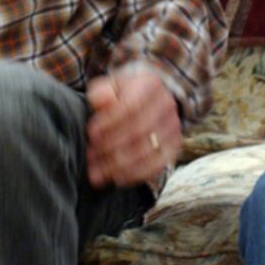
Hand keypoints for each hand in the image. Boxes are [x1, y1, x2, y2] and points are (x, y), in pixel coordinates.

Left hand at [85, 67, 181, 187]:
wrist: (149, 100)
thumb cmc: (123, 95)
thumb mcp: (111, 86)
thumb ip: (102, 92)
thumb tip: (102, 101)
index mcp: (150, 85)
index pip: (131, 106)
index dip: (110, 122)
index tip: (91, 133)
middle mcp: (167, 105)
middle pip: (139, 131)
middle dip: (111, 147)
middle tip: (90, 156)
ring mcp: (173, 127)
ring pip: (147, 152)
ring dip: (118, 165)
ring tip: (96, 172)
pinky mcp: (174, 147)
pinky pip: (156, 166)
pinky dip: (134, 175)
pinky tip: (116, 178)